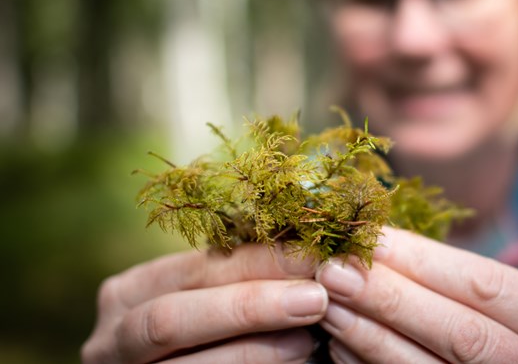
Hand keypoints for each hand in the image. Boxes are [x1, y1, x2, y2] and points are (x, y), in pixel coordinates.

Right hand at [82, 243, 327, 363]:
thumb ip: (240, 280)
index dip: (257, 261)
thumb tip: (309, 257)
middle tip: (314, 297)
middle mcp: (112, 337)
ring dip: (255, 350)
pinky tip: (294, 362)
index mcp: (131, 292)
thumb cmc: (204, 331)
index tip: (312, 255)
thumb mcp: (209, 297)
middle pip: (173, 316)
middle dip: (250, 305)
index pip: (194, 268)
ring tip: (309, 337)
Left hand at [315, 227, 517, 362]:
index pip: (492, 286)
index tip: (372, 236)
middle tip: (336, 268)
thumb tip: (380, 242)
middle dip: (392, 297)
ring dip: (372, 333)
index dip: (426, 260)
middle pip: (464, 332)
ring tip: (330, 302)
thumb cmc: (515, 335)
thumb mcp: (511, 307)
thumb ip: (458, 281)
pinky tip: (341, 343)